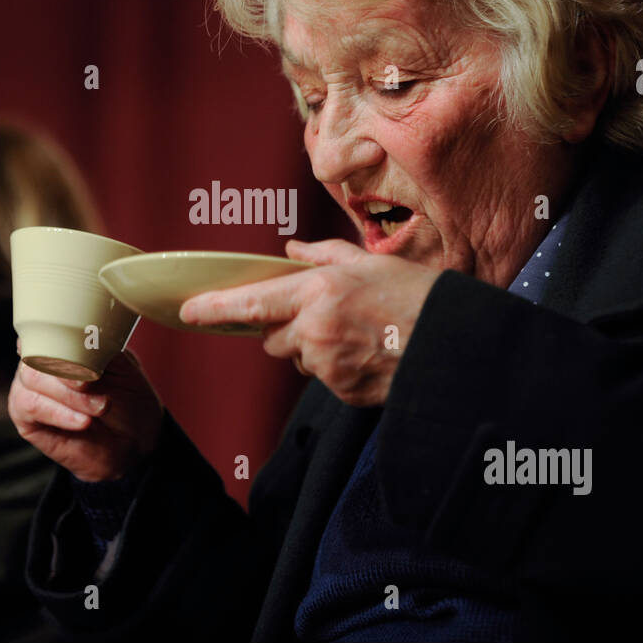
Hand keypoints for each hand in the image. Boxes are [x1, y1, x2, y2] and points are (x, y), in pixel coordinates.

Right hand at [7, 345, 164, 481]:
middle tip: (94, 385)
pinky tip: (83, 422)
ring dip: (70, 396)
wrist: (135, 441)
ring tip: (99, 408)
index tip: (89, 360)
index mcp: (62, 343)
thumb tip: (80, 335)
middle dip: (68, 372)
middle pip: (38, 354)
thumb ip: (98, 348)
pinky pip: (30, 406)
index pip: (48, 330)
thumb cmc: (128, 398)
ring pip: (33, 379)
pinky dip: (59, 413)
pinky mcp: (25, 417)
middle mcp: (40, 362)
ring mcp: (29, 387)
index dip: (65, 342)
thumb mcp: (122, 366)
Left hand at [179, 239, 440, 406]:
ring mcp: (329, 365)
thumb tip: (290, 250)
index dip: (214, 309)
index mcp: (320, 293)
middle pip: (272, 338)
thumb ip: (323, 256)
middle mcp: (317, 330)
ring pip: (299, 359)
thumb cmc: (416, 297)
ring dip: (314, 349)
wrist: (454, 344)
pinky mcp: (343, 392)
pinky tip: (367, 354)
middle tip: (325, 315)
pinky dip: (338, 368)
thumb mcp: (369, 264)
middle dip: (286, 329)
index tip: (188, 311)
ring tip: (356, 334)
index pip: (251, 304)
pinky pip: (325, 379)